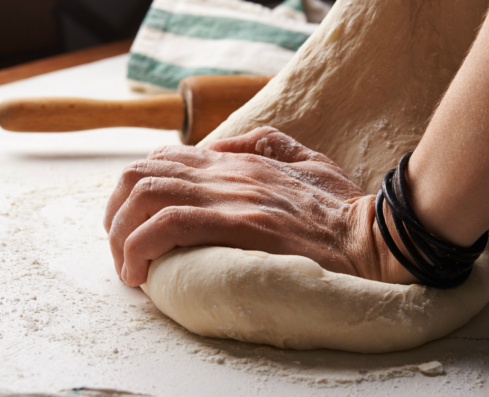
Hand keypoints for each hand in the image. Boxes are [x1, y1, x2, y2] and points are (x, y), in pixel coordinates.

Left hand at [104, 127, 416, 285]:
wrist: (372, 236)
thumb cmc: (342, 207)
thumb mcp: (307, 159)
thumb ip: (266, 143)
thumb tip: (223, 144)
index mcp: (238, 161)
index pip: (163, 160)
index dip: (136, 191)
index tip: (136, 226)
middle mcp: (227, 172)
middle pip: (141, 175)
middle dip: (115, 214)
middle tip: (122, 249)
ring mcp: (232, 196)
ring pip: (146, 196)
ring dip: (121, 234)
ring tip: (128, 267)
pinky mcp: (240, 224)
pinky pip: (169, 225)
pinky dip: (141, 246)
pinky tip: (141, 272)